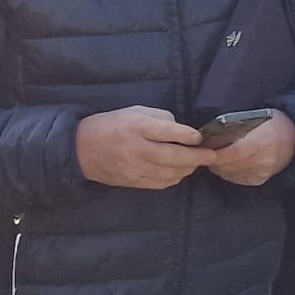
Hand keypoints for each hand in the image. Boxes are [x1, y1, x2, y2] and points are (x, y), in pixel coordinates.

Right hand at [76, 106, 208, 189]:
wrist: (81, 149)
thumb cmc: (113, 125)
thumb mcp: (136, 111)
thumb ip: (161, 118)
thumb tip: (182, 130)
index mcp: (137, 127)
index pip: (168, 132)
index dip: (188, 135)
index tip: (200, 137)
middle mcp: (137, 149)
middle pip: (173, 156)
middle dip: (197, 157)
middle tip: (213, 155)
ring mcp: (134, 168)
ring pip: (170, 173)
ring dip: (188, 168)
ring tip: (197, 162)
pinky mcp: (132, 182)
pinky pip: (160, 183)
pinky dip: (174, 178)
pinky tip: (180, 171)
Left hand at [196, 110, 294, 186]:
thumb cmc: (275, 124)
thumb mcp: (260, 118)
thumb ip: (239, 128)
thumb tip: (215, 135)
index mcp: (264, 141)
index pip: (236, 152)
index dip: (219, 153)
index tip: (205, 149)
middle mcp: (264, 160)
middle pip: (231, 164)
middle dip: (214, 160)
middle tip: (204, 153)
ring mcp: (262, 172)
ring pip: (230, 173)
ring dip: (219, 166)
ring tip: (213, 157)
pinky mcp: (259, 180)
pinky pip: (236, 178)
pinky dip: (227, 171)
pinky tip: (226, 164)